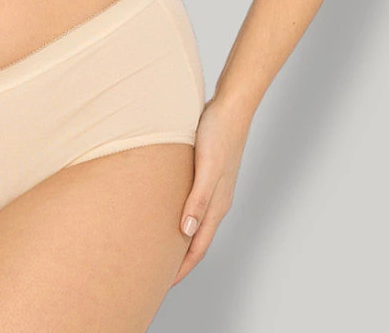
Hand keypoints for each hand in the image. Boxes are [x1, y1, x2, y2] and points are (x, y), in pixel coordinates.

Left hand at [171, 95, 251, 285]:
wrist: (232, 105)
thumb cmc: (219, 132)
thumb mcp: (207, 167)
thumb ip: (198, 199)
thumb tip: (187, 232)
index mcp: (217, 204)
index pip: (199, 246)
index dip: (182, 267)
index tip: (163, 283)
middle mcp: (217, 200)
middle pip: (198, 239)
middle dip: (180, 258)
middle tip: (157, 272)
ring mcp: (213, 187)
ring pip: (196, 221)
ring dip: (181, 237)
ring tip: (160, 246)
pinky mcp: (207, 172)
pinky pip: (193, 203)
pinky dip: (182, 214)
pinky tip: (168, 209)